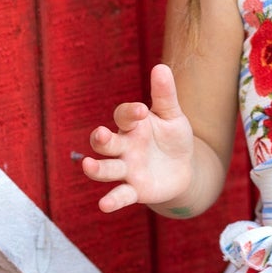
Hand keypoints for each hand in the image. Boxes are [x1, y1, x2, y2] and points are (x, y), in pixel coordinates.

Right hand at [81, 63, 195, 213]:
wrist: (184, 169)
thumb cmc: (173, 138)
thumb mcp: (172, 116)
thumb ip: (165, 95)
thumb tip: (161, 67)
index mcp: (132, 126)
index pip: (124, 116)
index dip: (130, 113)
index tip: (141, 110)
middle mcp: (123, 147)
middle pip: (104, 143)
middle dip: (100, 140)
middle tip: (100, 136)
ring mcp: (126, 169)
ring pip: (106, 168)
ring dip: (96, 169)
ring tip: (87, 166)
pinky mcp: (134, 190)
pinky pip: (120, 195)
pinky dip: (112, 200)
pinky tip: (104, 205)